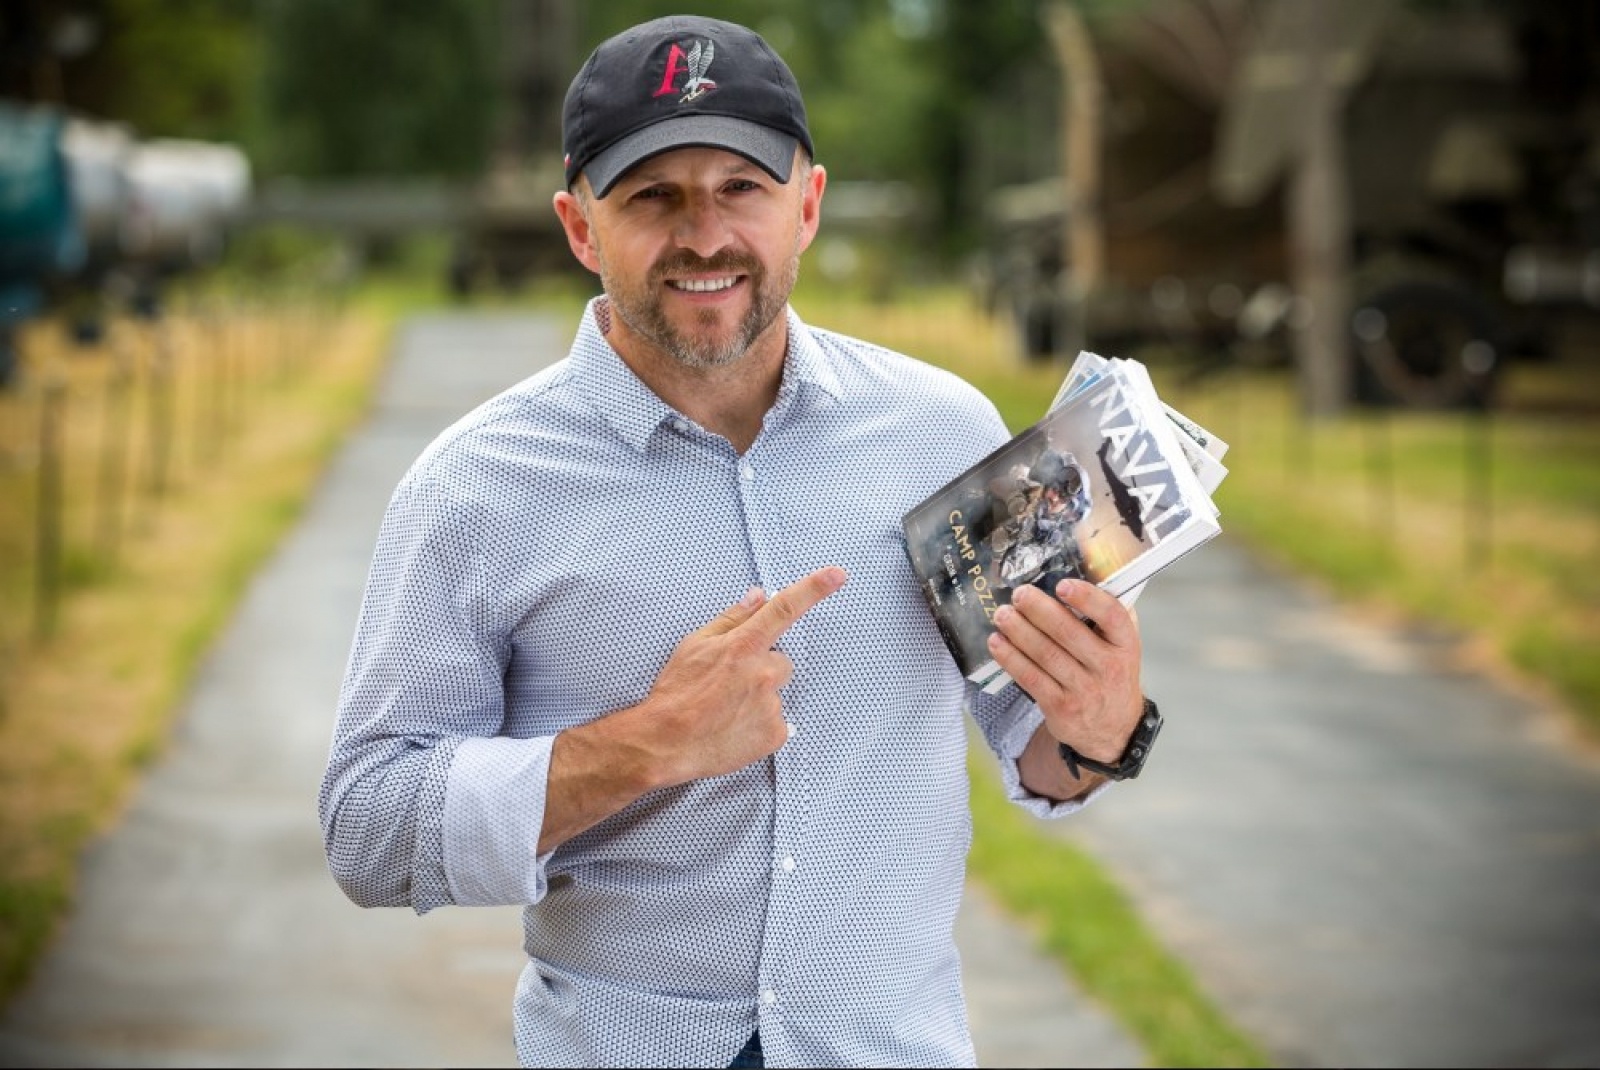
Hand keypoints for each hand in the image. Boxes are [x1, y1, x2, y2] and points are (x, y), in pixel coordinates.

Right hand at [640, 566, 847, 786]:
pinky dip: (760, 725)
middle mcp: (764, 672)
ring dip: (759, 698)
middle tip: (731, 684)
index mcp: (744, 645)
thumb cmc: (676, 692)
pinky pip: (777, 722)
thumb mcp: (694, 644)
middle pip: (781, 662)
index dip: (814, 589)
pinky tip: (735, 728)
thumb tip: (757, 596)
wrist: (666, 743)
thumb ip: (731, 619)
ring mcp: (772, 705)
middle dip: (763, 668)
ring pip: (776, 693)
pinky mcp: (776, 734)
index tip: (837, 575)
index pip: (784, 609)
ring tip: (727, 709)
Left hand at [988, 578, 1142, 764]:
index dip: (1088, 598)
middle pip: (1069, 634)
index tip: (1062, 585)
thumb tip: (1083, 575)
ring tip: (1002, 614)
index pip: (1112, 617)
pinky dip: (1011, 658)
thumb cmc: (1110, 674)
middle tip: (1019, 594)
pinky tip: (997, 642)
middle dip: (1039, 611)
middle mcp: (1108, 668)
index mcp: (1126, 645)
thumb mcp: (1121, 647)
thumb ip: (1108, 617)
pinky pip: (1031, 678)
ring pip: (1046, 655)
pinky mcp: (1061, 707)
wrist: (1112, 729)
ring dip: (1019, 632)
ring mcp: (1085, 690)